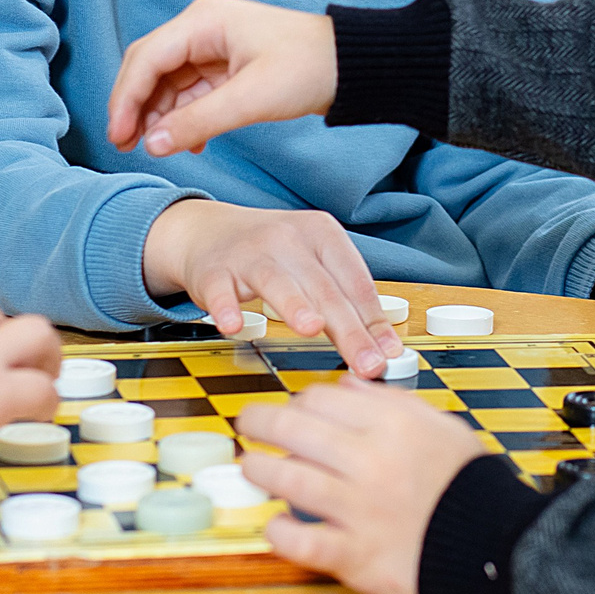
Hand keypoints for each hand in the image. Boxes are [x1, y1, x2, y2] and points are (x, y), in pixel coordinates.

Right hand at [107, 0, 337, 157]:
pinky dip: (183, 117)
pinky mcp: (225, 65)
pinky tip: (188, 144)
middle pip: (150, 67)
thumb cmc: (308, 69)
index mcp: (203, 22)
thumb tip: (151, 145)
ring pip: (168, 82)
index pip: (147, 59)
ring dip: (159, 116)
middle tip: (125, 146)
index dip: (127, 98)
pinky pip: (190, 91)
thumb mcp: (251, 99)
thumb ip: (197, 122)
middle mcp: (202, 28)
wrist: (351, 66)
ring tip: (154, 150)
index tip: (118, 136)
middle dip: (136, 107)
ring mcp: (212, 46)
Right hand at [144, 199, 401, 377]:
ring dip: (295, 306)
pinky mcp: (214, 271)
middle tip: (366, 362)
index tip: (387, 353)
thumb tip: (383, 345)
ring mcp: (249, 253)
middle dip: (348, 329)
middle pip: (324, 289)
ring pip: (277, 282)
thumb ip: (346, 299)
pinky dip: (226, 308)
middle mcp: (288, 239)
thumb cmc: (271, 253)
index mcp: (322, 234)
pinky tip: (233, 326)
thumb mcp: (314, 262)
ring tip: (311, 329)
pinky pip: (220, 291)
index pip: (354, 281)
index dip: (373, 319)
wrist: (207, 230)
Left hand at [237, 379, 485, 593]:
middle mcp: (372, 462)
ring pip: (289, 479)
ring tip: (251, 467)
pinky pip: (303, 541)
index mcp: (393, 425)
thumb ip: (391, 403)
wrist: (493, 547)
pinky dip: (281, 532)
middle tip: (248, 423)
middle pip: (295, 430)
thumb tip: (348, 385)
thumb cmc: (466, 485)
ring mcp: (361, 510)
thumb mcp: (440, 426)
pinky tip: (273, 524)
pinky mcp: (357, 555)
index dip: (299, 401)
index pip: (322, 398)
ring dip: (261, 470)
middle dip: (260, 422)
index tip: (294, 409)